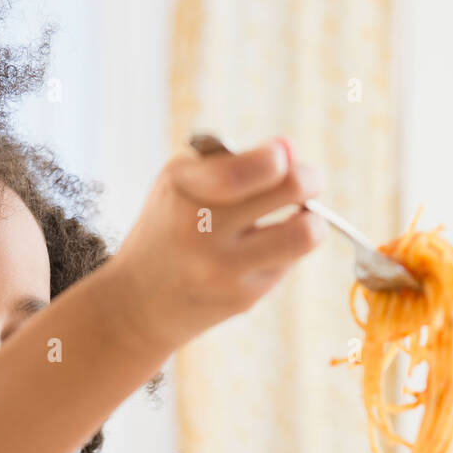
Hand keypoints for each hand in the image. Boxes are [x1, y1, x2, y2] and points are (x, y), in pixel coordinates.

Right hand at [106, 136, 325, 349]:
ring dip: (313, 220)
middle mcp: (203, 231)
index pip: (249, 168)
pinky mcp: (244, 297)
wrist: (138, 303)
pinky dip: (285, 249)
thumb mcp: (182, 183)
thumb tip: (290, 149)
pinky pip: (288, 262)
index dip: (280, 156)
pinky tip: (263, 248)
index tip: (280, 156)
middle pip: (292, 188)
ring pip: (305, 234)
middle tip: (305, 181)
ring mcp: (225, 269)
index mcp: (183, 189)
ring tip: (299, 216)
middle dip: (309, 178)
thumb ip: (232, 162)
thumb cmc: (169, 227)